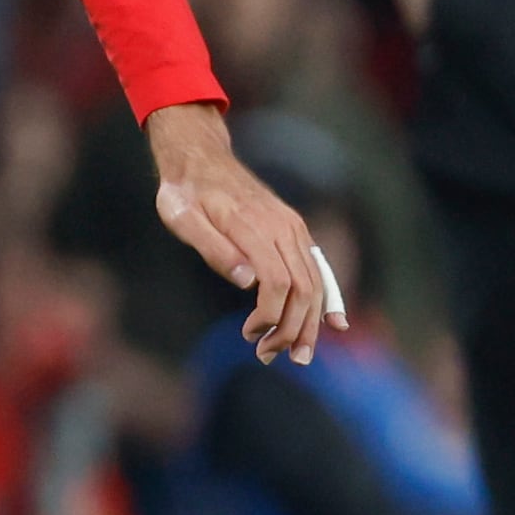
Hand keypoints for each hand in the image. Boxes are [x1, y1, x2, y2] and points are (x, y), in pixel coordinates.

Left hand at [145, 101, 335, 366]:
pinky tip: (333, 323)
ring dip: (309, 323)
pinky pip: (317, 268)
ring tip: (296, 354)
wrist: (200, 159)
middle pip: (303, 289)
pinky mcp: (295, 231)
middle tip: (269, 356)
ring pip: (315, 282)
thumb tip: (247, 281)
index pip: (278, 282)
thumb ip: (213, 248)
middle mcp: (283, 228)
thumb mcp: (181, 218)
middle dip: (292, 329)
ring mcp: (293, 229)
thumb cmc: (184, 193)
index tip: (250, 335)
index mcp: (255, 227)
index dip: (271, 316)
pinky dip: (328, 298)